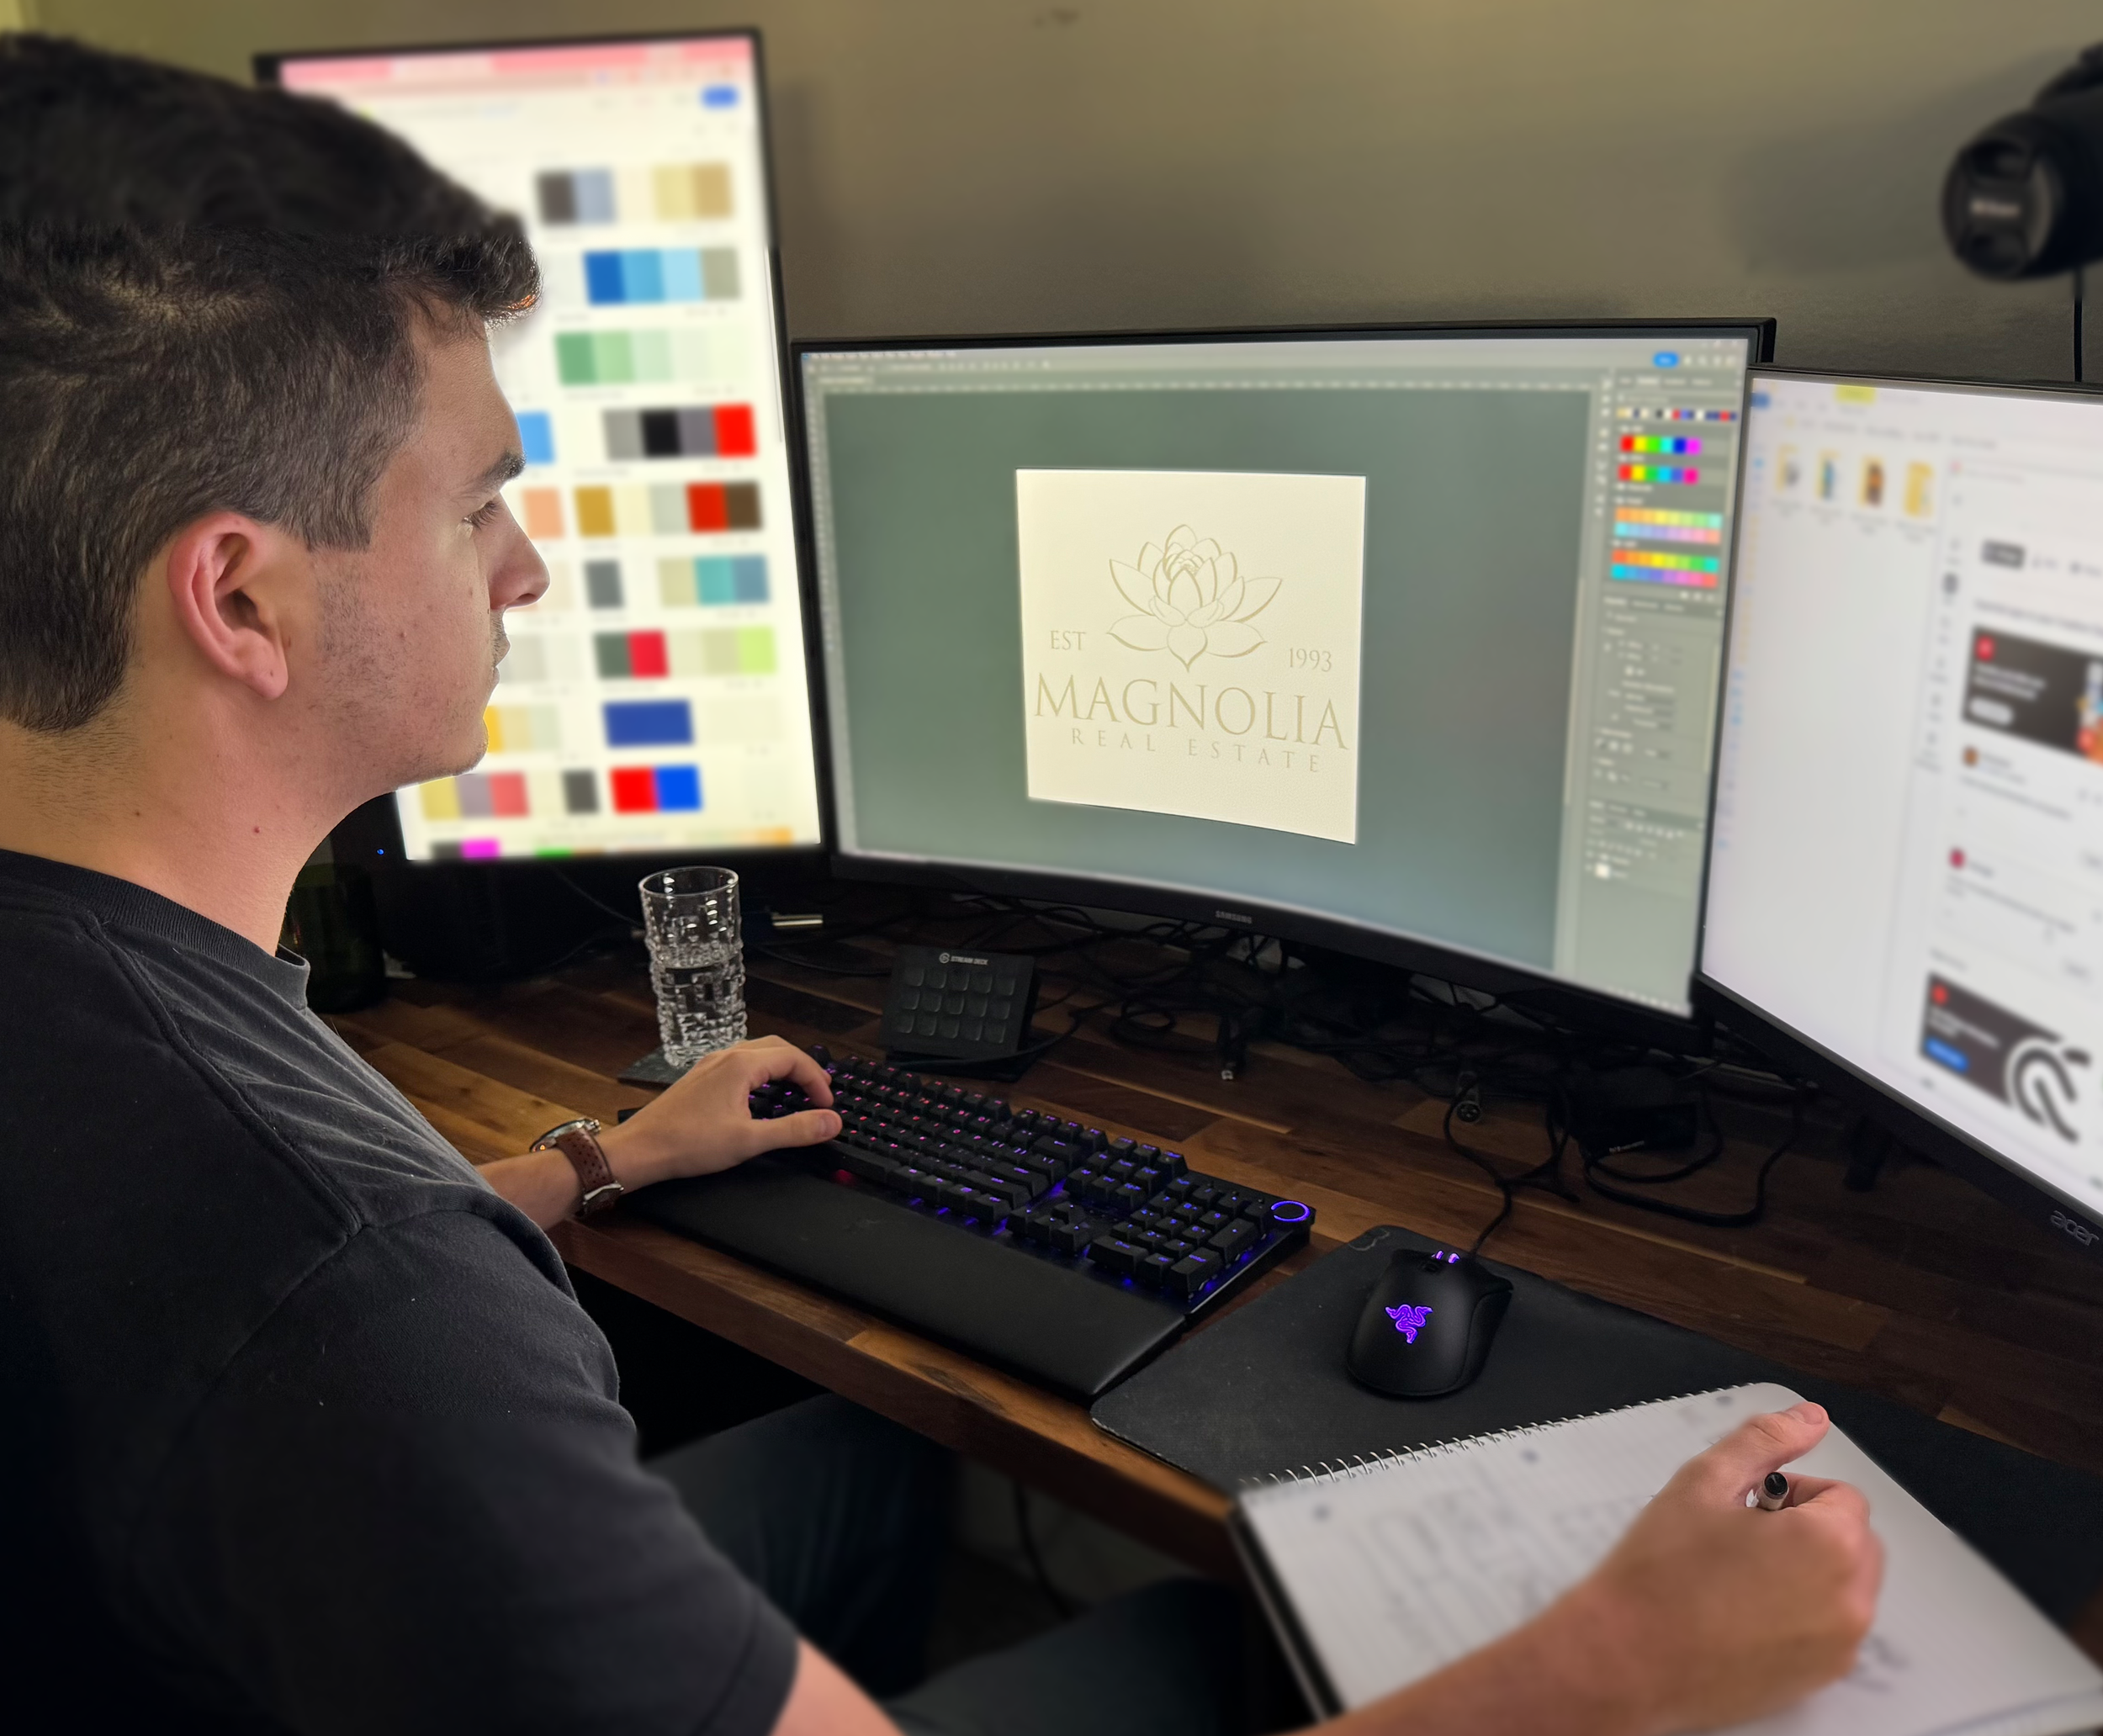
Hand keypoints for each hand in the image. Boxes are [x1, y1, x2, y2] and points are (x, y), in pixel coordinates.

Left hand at [597, 1036, 839, 1191]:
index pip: (793, 1058)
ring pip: (757, 1053)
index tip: (828, 1106)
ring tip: (796, 1091)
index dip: (816, 1081)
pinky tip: (760, 1096)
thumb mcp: (749, 1141)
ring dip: (782, 1068)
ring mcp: (710, 1064)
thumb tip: (832, 1122)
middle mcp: (726, 1056)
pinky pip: (740, 1063)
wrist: (640, 1150)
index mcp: (741, 1065)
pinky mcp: (700, 1077)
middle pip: (777, 1048)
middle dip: (802, 1068)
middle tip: (819, 1093)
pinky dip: (762, 1073)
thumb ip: (794, 1130)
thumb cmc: (690, 1144)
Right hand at [1543, 1401, 1883, 1733]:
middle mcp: (1848, 1600)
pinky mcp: (1820, 1680)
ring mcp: (1838, 1647)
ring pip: (1844, 1588)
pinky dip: (1801, 1617)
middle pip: (1855, 1543)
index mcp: (1828, 1543)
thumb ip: (1765, 1440)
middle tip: (1744, 1538)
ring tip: (1739, 1577)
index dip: (1793, 1493)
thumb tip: (1810, 1418)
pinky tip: (1742, 1615)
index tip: (1749, 1507)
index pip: (1843, 1497)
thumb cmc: (1659, 1573)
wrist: (1625, 1659)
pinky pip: (1830, 1632)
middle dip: (1811, 1531)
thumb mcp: (1704, 1482)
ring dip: (1809, 1573)